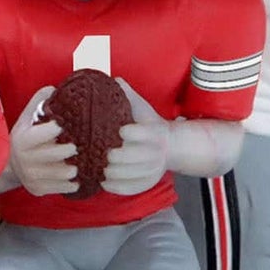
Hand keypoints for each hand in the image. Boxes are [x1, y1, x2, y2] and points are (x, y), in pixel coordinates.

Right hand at [9, 85, 77, 197]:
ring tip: (78, 162)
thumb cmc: (21, 139)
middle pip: (56, 154)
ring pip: (62, 174)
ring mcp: (32, 177)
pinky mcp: (38, 190)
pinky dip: (72, 183)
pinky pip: (62, 188)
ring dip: (74, 168)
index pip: (43, 133)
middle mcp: (26, 160)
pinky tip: (77, 177)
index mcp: (22, 140)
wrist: (7, 167)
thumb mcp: (24, 120)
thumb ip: (38, 103)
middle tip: (76, 146)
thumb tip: (53, 88)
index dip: (56, 128)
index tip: (63, 125)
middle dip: (70, 149)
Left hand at [102, 81, 170, 197]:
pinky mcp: (146, 183)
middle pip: (126, 158)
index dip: (126, 132)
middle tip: (103, 151)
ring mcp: (151, 170)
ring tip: (100, 165)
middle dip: (111, 155)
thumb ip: (128, 94)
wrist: (169, 146)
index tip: (119, 130)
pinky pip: (127, 189)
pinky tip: (104, 180)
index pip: (138, 134)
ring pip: (123, 175)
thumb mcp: (142, 108)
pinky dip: (113, 186)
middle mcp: (155, 153)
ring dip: (108, 171)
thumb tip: (113, 79)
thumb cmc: (149, 125)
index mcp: (154, 133)